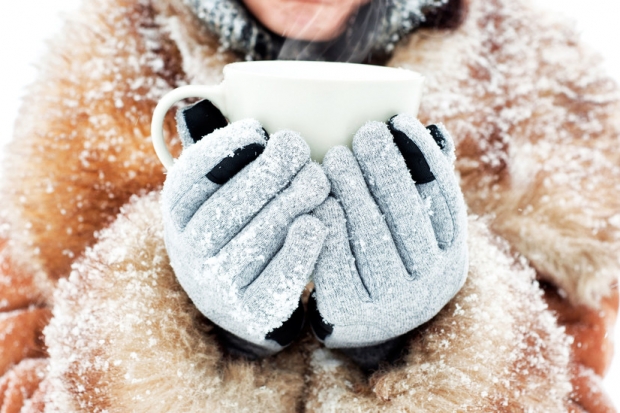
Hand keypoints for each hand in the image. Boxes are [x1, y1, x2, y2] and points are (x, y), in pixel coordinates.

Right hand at [162, 101, 329, 356]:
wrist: (241, 297)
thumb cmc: (239, 225)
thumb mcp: (219, 192)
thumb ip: (222, 156)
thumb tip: (219, 106)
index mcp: (178, 215)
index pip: (189, 179)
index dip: (222, 150)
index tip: (257, 129)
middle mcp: (189, 252)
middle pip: (227, 207)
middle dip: (267, 173)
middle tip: (299, 148)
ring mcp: (217, 287)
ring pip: (256, 240)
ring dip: (290, 204)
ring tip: (317, 180)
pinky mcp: (251, 312)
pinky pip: (278, 280)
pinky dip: (301, 250)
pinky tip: (318, 223)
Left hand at [309, 115, 467, 361]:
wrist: (361, 323)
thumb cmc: (388, 259)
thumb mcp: (416, 231)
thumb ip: (425, 186)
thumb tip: (436, 131)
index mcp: (452, 258)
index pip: (444, 198)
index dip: (422, 156)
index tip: (399, 120)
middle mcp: (432, 284)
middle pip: (407, 214)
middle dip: (385, 167)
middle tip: (364, 132)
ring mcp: (394, 303)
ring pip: (371, 233)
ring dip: (353, 188)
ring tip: (334, 156)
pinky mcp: (353, 311)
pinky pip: (337, 257)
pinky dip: (327, 222)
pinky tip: (317, 197)